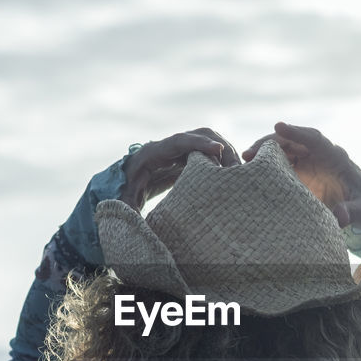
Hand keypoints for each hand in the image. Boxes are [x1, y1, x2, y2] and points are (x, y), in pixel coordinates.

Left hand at [121, 127, 239, 209]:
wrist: (120, 187)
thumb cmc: (123, 195)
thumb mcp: (125, 203)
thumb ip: (128, 211)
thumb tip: (133, 225)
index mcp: (152, 153)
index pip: (179, 141)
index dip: (199, 143)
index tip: (218, 150)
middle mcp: (168, 147)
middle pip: (200, 135)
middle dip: (221, 147)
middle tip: (237, 169)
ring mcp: (179, 151)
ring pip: (208, 141)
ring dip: (226, 153)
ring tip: (240, 174)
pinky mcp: (186, 159)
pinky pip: (208, 153)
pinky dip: (222, 160)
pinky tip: (233, 176)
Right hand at [242, 122, 360, 228]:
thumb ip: (353, 211)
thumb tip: (340, 217)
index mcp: (335, 156)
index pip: (314, 139)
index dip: (296, 132)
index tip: (278, 127)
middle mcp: (318, 154)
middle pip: (292, 141)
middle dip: (271, 143)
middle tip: (250, 152)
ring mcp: (307, 162)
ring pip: (283, 150)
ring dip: (264, 152)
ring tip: (244, 160)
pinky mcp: (299, 172)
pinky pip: (280, 163)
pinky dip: (266, 165)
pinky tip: (251, 171)